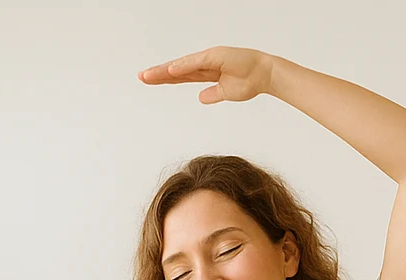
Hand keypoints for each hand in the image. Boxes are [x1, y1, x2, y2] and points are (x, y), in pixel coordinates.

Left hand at [137, 46, 275, 103]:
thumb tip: (201, 98)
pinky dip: (182, 66)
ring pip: (182, 65)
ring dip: (165, 70)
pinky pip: (196, 63)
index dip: (164, 78)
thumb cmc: (249, 81)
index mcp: (205, 72)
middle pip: (177, 69)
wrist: (265, 75)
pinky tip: (170, 71)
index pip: (180, 76)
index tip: (149, 81)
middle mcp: (204, 63)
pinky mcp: (216, 56)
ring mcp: (209, 58)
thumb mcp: (226, 92)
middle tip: (140, 77)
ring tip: (148, 75)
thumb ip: (213, 94)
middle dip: (158, 74)